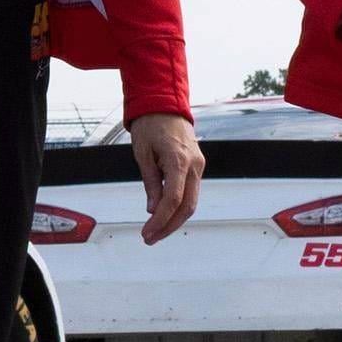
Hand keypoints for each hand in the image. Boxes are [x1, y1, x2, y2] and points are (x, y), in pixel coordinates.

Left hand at [127, 113, 204, 243]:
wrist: (165, 104)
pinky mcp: (197, 165)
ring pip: (192, 202)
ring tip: (155, 231)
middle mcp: (194, 165)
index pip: (173, 200)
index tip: (147, 233)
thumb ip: (150, 183)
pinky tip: (165, 215)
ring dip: (174, 220)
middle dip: (169, 226)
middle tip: (150, 238)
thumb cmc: (150, 125)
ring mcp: (198, 165)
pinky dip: (179, 207)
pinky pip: (191, 191)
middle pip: (187, 206)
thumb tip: (153, 210)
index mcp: (178, 160)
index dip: (160, 221)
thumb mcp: (143, 154)